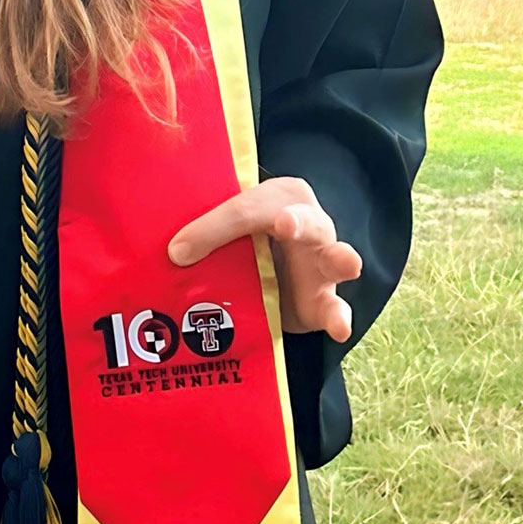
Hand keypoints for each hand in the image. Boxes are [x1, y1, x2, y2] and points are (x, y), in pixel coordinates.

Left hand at [166, 175, 361, 342]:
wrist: (266, 269)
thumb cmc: (245, 237)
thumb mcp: (225, 229)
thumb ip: (207, 235)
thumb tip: (176, 253)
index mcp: (280, 196)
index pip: (247, 207)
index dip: (215, 227)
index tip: (179, 249)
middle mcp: (309, 224)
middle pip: (304, 221)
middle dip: (295, 222)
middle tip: (284, 224)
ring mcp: (322, 262)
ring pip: (338, 258)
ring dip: (340, 260)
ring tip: (345, 263)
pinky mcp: (323, 300)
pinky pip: (336, 307)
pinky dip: (338, 317)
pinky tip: (339, 327)